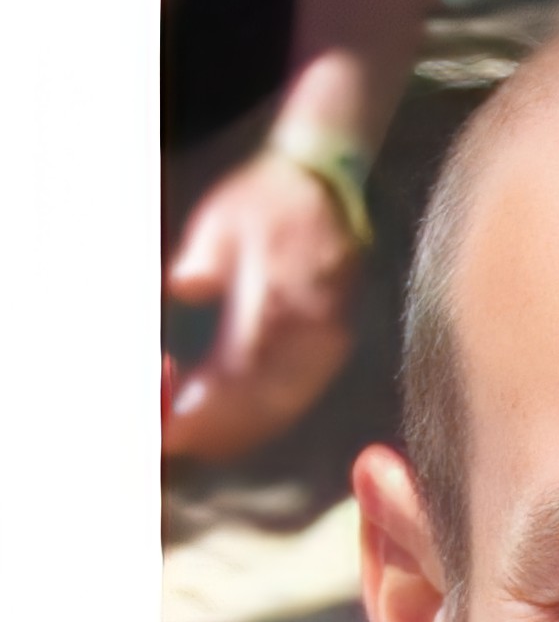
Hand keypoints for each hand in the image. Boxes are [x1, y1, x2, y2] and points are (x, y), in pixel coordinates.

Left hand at [163, 151, 362, 459]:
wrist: (327, 190)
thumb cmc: (267, 203)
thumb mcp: (223, 223)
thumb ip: (201, 263)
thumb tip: (181, 290)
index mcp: (277, 308)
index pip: (232, 384)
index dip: (197, 412)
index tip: (166, 421)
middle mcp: (307, 341)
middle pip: (254, 415)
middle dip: (208, 430)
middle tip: (168, 429)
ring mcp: (324, 352)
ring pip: (274, 417)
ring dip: (232, 431)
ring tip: (192, 429)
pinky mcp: (331, 354)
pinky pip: (293, 405)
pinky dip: (256, 420)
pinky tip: (230, 418)